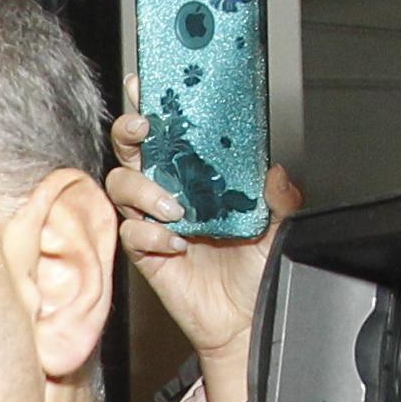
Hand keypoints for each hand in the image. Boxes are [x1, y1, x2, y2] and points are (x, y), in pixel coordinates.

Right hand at [109, 112, 290, 401]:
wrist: (245, 320)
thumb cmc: (256, 270)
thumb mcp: (278, 226)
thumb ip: (279, 196)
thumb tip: (276, 170)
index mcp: (198, 174)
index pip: (172, 130)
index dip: (154, 102)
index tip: (146, 82)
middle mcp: (170, 190)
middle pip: (131, 148)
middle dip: (130, 131)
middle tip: (148, 129)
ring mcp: (153, 220)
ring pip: (121, 185)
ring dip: (143, 189)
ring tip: (174, 207)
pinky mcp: (144, 253)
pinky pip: (129, 234)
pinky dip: (147, 234)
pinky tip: (173, 243)